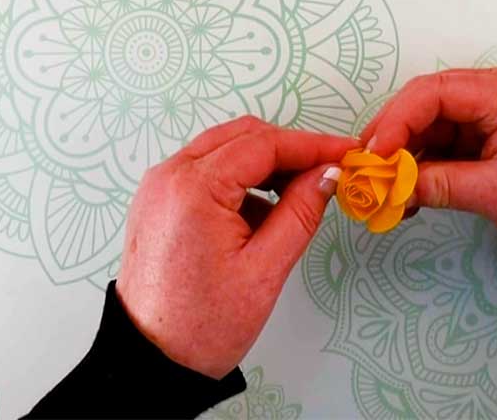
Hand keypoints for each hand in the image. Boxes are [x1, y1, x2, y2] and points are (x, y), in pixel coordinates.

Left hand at [116, 116, 353, 377]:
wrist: (150, 360)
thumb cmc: (203, 325)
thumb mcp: (265, 269)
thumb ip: (300, 213)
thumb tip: (328, 175)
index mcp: (194, 189)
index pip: (264, 144)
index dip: (312, 145)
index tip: (346, 153)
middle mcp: (169, 176)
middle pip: (242, 137)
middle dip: (289, 150)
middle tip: (329, 171)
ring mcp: (159, 187)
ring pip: (223, 149)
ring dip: (264, 163)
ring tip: (300, 194)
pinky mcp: (158, 201)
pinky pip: (205, 171)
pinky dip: (239, 179)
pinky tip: (263, 211)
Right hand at [361, 68, 496, 254]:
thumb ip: (440, 184)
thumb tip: (390, 187)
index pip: (435, 91)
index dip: (397, 119)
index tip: (375, 152)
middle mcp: (494, 97)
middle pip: (427, 105)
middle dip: (395, 136)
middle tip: (366, 168)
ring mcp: (489, 120)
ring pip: (430, 128)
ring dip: (405, 156)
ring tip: (383, 188)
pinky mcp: (486, 143)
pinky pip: (443, 147)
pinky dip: (422, 169)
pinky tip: (407, 195)